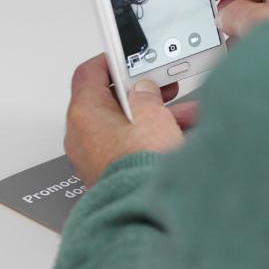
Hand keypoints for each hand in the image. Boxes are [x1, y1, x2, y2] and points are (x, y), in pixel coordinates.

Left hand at [64, 55, 197, 185]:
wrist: (144, 211)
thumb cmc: (139, 166)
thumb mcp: (152, 115)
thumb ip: (147, 94)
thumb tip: (143, 89)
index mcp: (85, 112)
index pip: (89, 73)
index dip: (110, 60)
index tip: (128, 56)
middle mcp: (84, 134)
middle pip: (112, 100)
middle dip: (143, 92)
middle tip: (161, 86)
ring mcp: (96, 156)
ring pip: (127, 123)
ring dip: (155, 116)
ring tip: (185, 113)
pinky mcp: (112, 172)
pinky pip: (132, 144)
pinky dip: (153, 136)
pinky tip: (181, 135)